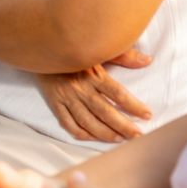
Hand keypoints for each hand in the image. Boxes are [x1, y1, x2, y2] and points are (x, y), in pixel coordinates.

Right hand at [36, 49, 153, 142]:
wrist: (39, 48)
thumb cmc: (72, 49)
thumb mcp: (98, 50)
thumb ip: (123, 56)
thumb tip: (147, 60)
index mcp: (93, 74)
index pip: (118, 94)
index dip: (134, 106)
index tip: (147, 115)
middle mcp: (80, 88)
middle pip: (105, 112)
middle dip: (124, 126)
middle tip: (138, 135)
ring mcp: (66, 98)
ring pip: (88, 122)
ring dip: (106, 133)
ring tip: (120, 139)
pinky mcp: (55, 104)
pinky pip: (69, 124)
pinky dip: (82, 133)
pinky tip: (94, 137)